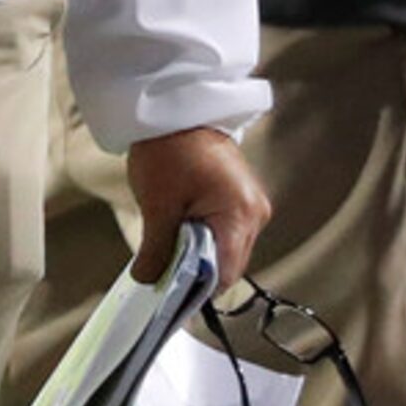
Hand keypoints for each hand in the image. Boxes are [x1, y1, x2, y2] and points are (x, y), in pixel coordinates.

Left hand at [127, 126, 271, 283]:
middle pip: (229, 265)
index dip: (197, 290)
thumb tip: (150, 280)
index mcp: (240, 215)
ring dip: (201, 253)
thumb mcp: (157, 206)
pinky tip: (183, 228)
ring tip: (172, 241)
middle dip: (198, 271)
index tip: (171, 295)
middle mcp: (255, 213)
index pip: (225, 275)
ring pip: (228, 249)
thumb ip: (157, 251)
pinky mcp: (242, 196)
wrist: (175, 109)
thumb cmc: (168, 149)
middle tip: (165, 268)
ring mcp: (252, 204)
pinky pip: (227, 231)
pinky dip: (205, 236)